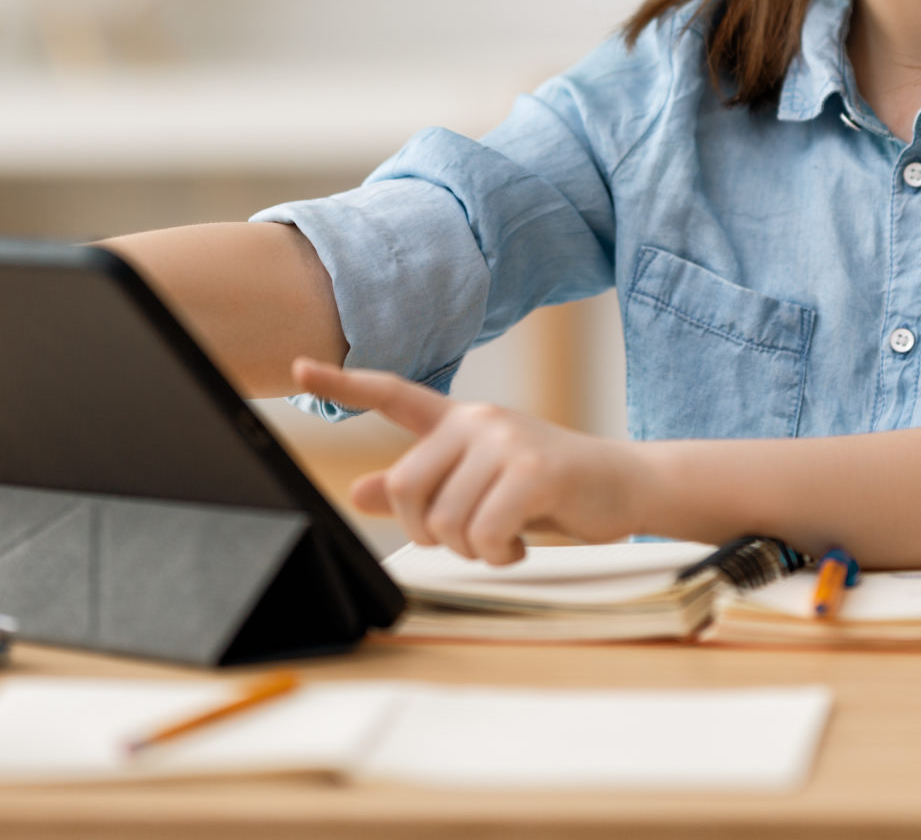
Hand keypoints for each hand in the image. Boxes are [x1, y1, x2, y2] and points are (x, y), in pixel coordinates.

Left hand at [292, 358, 646, 564]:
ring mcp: (506, 442)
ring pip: (446, 521)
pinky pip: (483, 534)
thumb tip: (361, 492)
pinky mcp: (533, 472)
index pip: (393, 394)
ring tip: (504, 536)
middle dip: (430, 532)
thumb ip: (422, 486)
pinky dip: (498, 554)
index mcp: (459, 420)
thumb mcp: (479, 485)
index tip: (299, 366)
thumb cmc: (547, 489)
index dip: (343, 382)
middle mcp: (478, 421)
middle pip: (409, 489)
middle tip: (468, 537)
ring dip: (472, 548)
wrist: (622, 486)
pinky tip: (520, 542)